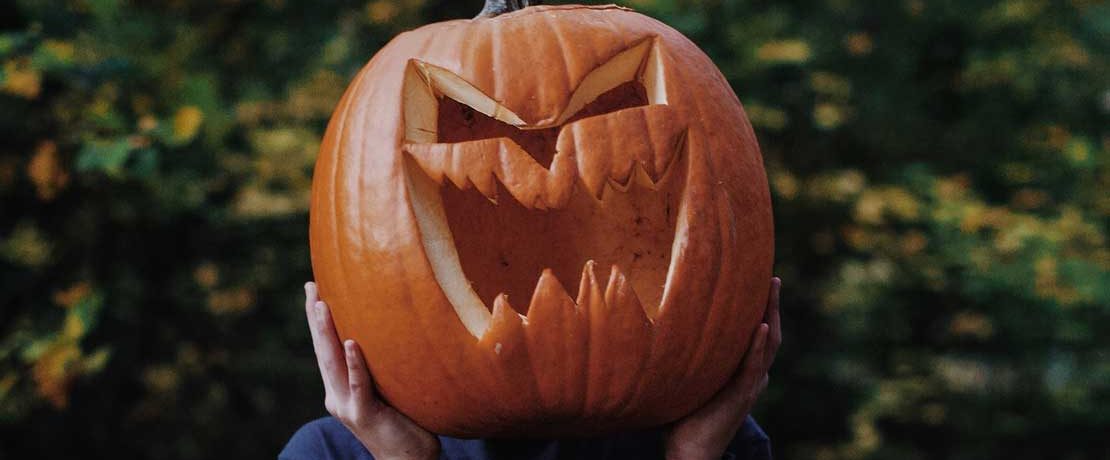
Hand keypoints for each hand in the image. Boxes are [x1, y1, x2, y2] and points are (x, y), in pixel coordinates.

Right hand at [304, 282, 439, 459]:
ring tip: (320, 304)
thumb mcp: (389, 387)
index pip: (326, 347)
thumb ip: (384, 363)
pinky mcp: (364, 415)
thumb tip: (400, 324)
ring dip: (326, 333)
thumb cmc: (406, 422)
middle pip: (323, 350)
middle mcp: (337, 395)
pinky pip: (358, 385)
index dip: (317, 320)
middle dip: (315, 317)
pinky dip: (354, 364)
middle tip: (310, 286)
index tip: (313, 287)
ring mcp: (347, 406)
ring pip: (333, 363)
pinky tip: (352, 343)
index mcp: (341, 388)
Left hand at [664, 277, 781, 459]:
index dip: (762, 310)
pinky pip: (754, 367)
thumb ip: (688, 356)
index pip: (758, 335)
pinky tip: (761, 326)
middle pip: (769, 333)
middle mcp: (752, 376)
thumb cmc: (685, 417)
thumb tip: (664, 327)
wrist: (691, 450)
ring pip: (768, 345)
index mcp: (742, 372)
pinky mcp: (741, 396)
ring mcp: (749, 386)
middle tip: (772, 278)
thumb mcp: (690, 378)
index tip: (760, 284)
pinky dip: (758, 346)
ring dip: (771, 315)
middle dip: (772, 305)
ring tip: (771, 290)